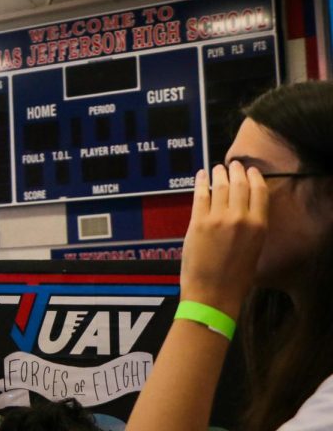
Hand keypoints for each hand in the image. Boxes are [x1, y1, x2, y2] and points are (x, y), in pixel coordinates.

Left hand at [179, 163, 267, 315]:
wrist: (214, 293)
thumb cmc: (235, 277)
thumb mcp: (253, 249)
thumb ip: (250, 227)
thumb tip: (243, 208)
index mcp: (259, 226)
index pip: (260, 192)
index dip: (255, 177)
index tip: (250, 170)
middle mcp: (241, 218)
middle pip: (239, 184)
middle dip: (236, 171)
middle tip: (232, 164)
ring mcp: (218, 218)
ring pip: (220, 186)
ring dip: (218, 173)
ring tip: (216, 168)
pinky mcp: (198, 221)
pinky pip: (200, 194)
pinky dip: (200, 182)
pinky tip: (200, 176)